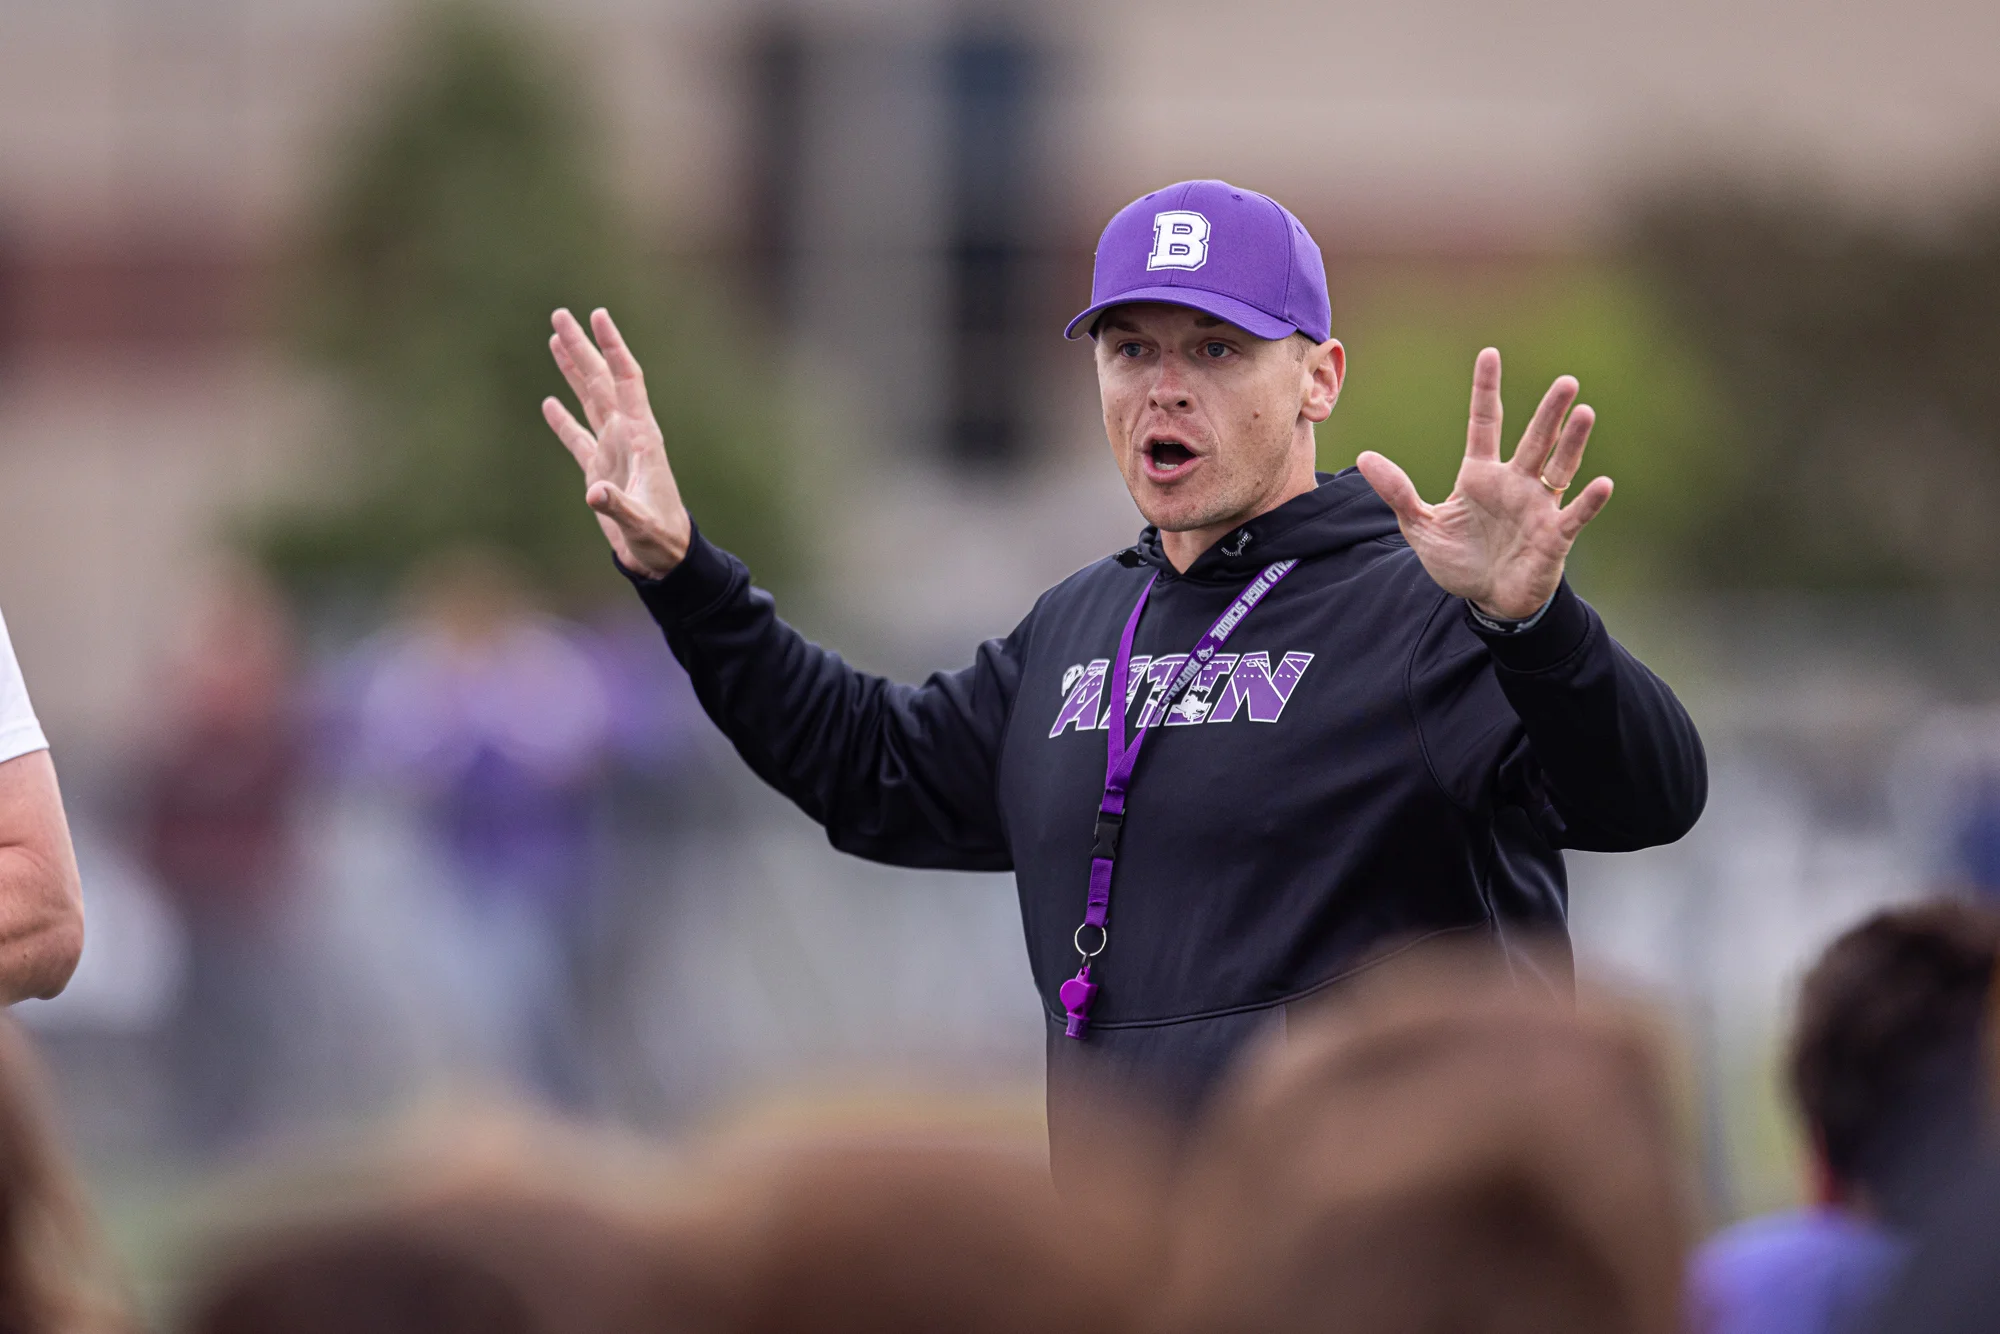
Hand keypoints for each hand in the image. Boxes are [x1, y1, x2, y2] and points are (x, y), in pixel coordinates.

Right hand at [541, 307, 691, 578]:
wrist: (664, 557)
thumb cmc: (660, 539)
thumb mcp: (641, 523)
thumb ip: (618, 507)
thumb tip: (595, 493)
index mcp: (642, 437)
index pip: (626, 381)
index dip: (612, 348)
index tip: (597, 316)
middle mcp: (628, 435)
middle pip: (602, 381)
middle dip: (583, 348)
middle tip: (561, 314)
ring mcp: (613, 450)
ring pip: (590, 400)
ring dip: (574, 371)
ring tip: (556, 339)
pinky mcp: (600, 470)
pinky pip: (578, 438)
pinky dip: (564, 421)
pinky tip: (549, 402)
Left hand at [1355, 348, 1611, 619]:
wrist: (1487, 600)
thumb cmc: (1459, 561)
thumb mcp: (1420, 527)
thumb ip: (1398, 493)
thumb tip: (1364, 458)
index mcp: (1480, 475)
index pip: (1484, 423)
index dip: (1485, 390)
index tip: (1489, 355)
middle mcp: (1514, 483)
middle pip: (1534, 439)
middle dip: (1549, 412)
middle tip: (1566, 381)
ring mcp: (1537, 507)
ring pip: (1559, 467)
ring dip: (1572, 442)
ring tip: (1584, 412)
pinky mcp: (1554, 536)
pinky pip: (1574, 515)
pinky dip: (1588, 501)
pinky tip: (1603, 483)